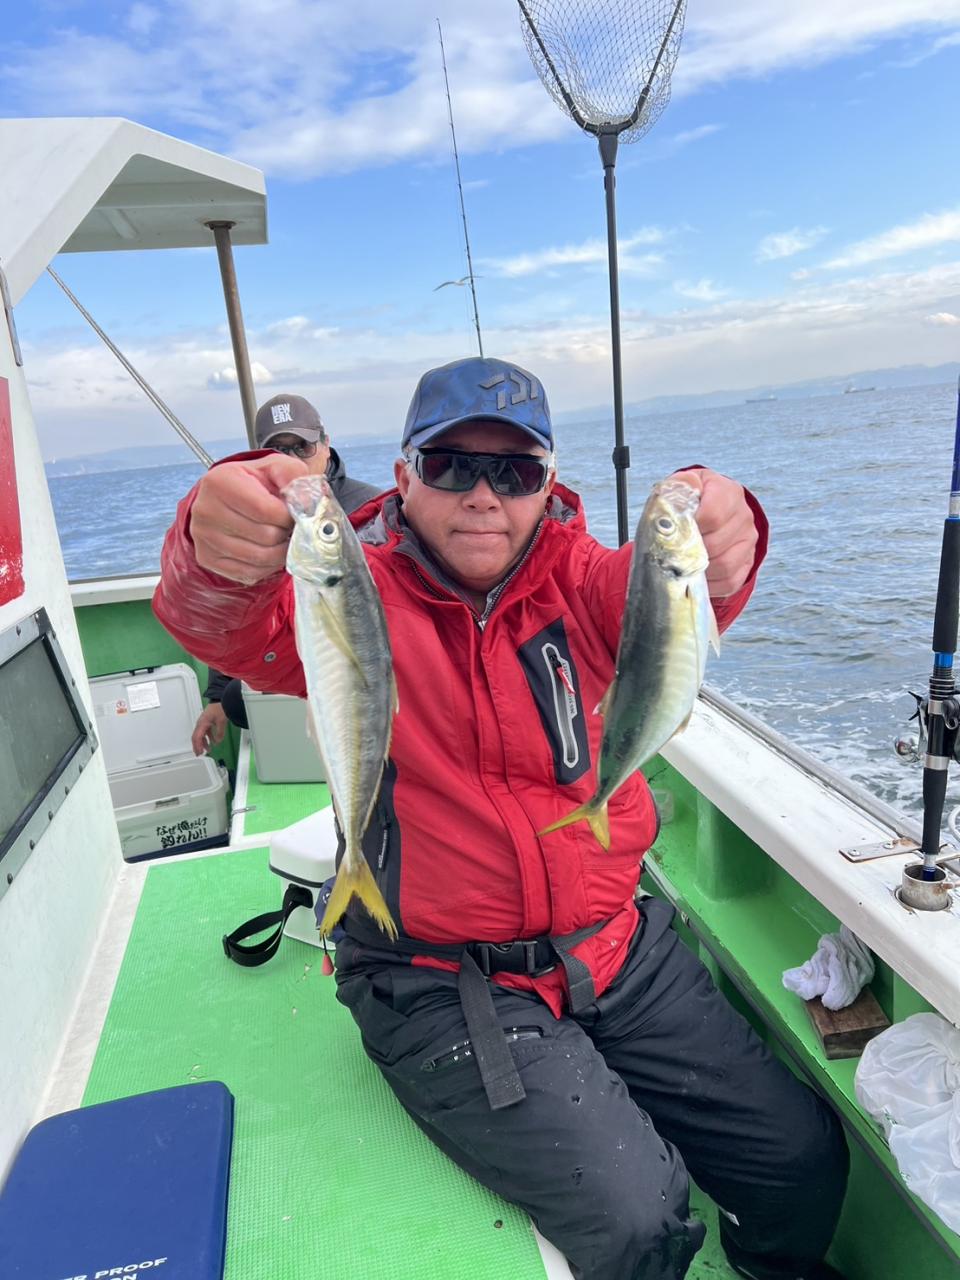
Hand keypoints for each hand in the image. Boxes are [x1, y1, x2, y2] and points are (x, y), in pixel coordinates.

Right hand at [190, 453, 307, 583]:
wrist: (225, 496)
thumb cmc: (251, 482)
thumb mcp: (274, 466)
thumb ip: (292, 475)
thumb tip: (305, 502)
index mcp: (220, 482)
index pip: (267, 510)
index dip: (289, 517)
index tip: (293, 514)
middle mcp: (206, 510)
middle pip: (265, 536)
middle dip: (285, 533)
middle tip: (287, 526)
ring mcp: (203, 537)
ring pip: (260, 557)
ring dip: (279, 551)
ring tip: (281, 538)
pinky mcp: (206, 558)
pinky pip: (249, 572)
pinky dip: (267, 566)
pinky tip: (269, 551)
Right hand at [192, 702, 227, 754]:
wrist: (221, 700)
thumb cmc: (219, 708)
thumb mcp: (221, 722)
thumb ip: (219, 733)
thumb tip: (217, 741)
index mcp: (202, 724)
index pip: (197, 737)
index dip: (197, 746)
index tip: (199, 753)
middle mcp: (200, 723)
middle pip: (196, 737)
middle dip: (197, 746)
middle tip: (199, 754)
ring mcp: (203, 722)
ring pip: (200, 735)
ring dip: (203, 743)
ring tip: (207, 750)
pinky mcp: (207, 721)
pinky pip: (205, 732)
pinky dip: (207, 738)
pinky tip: (212, 741)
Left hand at [670, 468, 757, 597]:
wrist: (709, 511)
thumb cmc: (690, 500)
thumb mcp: (682, 486)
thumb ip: (679, 486)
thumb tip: (681, 491)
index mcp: (728, 492)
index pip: (713, 515)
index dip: (691, 528)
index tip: (675, 533)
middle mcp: (744, 515)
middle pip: (716, 544)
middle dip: (691, 553)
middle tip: (673, 554)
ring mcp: (748, 540)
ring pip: (724, 566)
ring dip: (700, 570)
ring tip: (683, 566)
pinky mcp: (747, 562)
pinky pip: (730, 581)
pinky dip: (710, 585)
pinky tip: (696, 577)